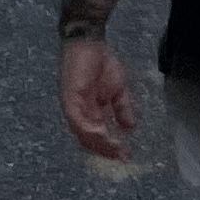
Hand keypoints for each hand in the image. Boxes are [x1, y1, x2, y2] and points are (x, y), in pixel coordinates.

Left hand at [59, 36, 137, 160]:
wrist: (90, 43)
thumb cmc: (101, 63)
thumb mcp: (118, 90)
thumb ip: (123, 108)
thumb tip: (130, 127)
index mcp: (90, 112)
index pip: (96, 136)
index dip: (109, 147)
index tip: (125, 155)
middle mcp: (79, 113)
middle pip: (88, 139)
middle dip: (105, 150)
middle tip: (121, 157)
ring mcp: (72, 107)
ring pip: (82, 133)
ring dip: (98, 143)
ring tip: (114, 149)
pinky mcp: (69, 98)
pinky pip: (76, 119)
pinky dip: (88, 128)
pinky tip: (102, 133)